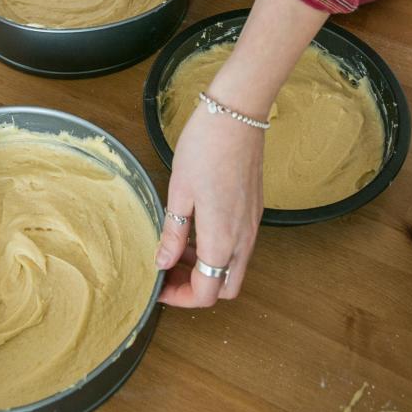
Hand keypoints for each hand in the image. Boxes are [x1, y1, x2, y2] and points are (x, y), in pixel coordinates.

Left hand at [156, 103, 263, 306]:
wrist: (237, 114)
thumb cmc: (204, 148)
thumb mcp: (179, 191)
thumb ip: (173, 233)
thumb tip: (162, 263)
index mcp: (222, 238)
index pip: (207, 293)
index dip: (180, 297)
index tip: (158, 284)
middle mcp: (243, 238)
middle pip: (226, 287)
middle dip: (197, 288)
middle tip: (169, 270)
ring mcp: (252, 224)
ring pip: (234, 267)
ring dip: (207, 268)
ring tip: (177, 247)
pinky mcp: (254, 210)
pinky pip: (239, 246)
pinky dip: (218, 249)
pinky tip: (196, 227)